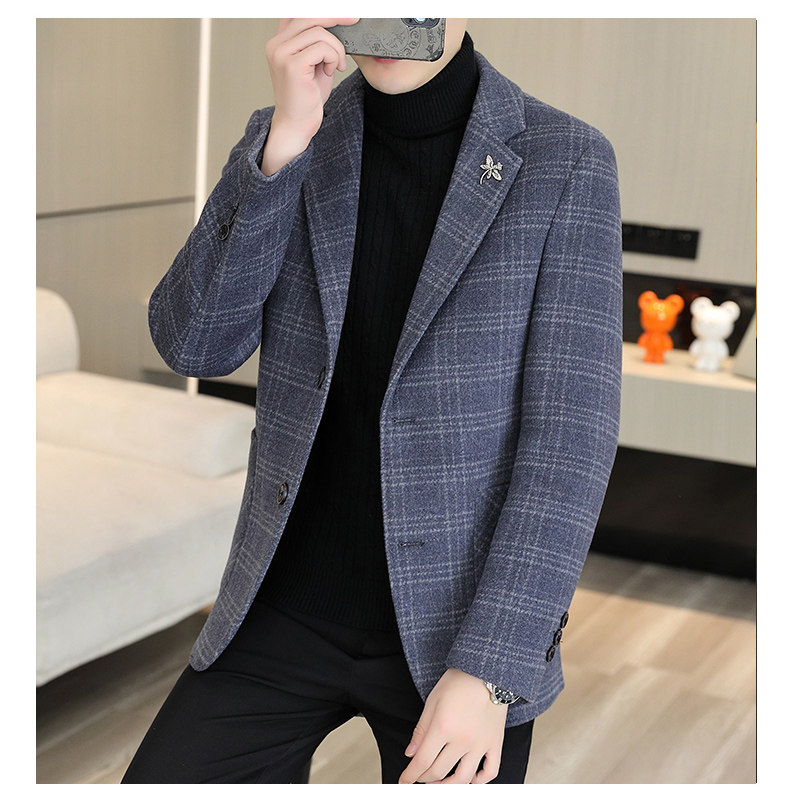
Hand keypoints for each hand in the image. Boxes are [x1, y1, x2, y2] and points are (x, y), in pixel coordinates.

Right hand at [264, 18, 359, 145]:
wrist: (297, 124)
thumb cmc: (306, 98)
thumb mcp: (314, 63)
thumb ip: (319, 43)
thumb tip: (337, 22)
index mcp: (279, 42)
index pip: (300, 14)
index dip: (323, 11)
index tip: (344, 13)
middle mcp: (276, 45)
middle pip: (309, 16)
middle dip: (336, 17)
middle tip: (355, 21)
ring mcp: (282, 54)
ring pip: (319, 32)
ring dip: (336, 48)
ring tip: (336, 65)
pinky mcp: (292, 66)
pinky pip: (322, 48)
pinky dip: (333, 58)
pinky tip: (331, 71)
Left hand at [398, 667, 507, 783]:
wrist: (486, 670)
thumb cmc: (458, 682)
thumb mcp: (432, 701)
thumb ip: (421, 730)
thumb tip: (410, 754)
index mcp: (443, 727)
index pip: (422, 761)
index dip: (410, 775)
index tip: (404, 781)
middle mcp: (462, 740)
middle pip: (439, 772)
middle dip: (424, 778)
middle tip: (419, 777)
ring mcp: (480, 743)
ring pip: (464, 778)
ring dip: (448, 786)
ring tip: (439, 784)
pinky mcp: (495, 743)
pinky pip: (491, 771)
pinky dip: (480, 781)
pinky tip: (470, 780)